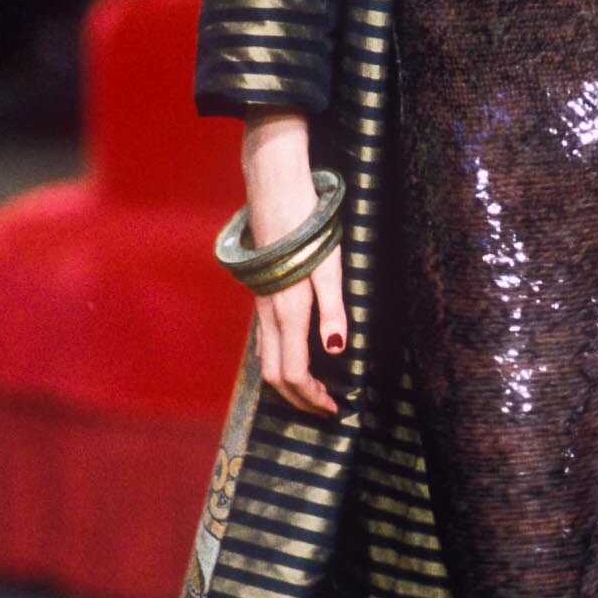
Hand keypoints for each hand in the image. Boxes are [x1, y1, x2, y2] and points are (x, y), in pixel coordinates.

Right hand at [243, 111, 347, 419]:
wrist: (274, 188)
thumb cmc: (308, 226)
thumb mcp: (330, 266)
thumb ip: (333, 309)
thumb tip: (337, 350)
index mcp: (287, 311)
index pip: (293, 373)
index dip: (312, 398)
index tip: (335, 408)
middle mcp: (268, 313)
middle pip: (273, 374)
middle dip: (297, 399)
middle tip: (325, 408)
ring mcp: (261, 304)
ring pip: (265, 359)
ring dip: (287, 382)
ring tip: (313, 391)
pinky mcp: (261, 293)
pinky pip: (264, 340)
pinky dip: (279, 360)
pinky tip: (295, 355)